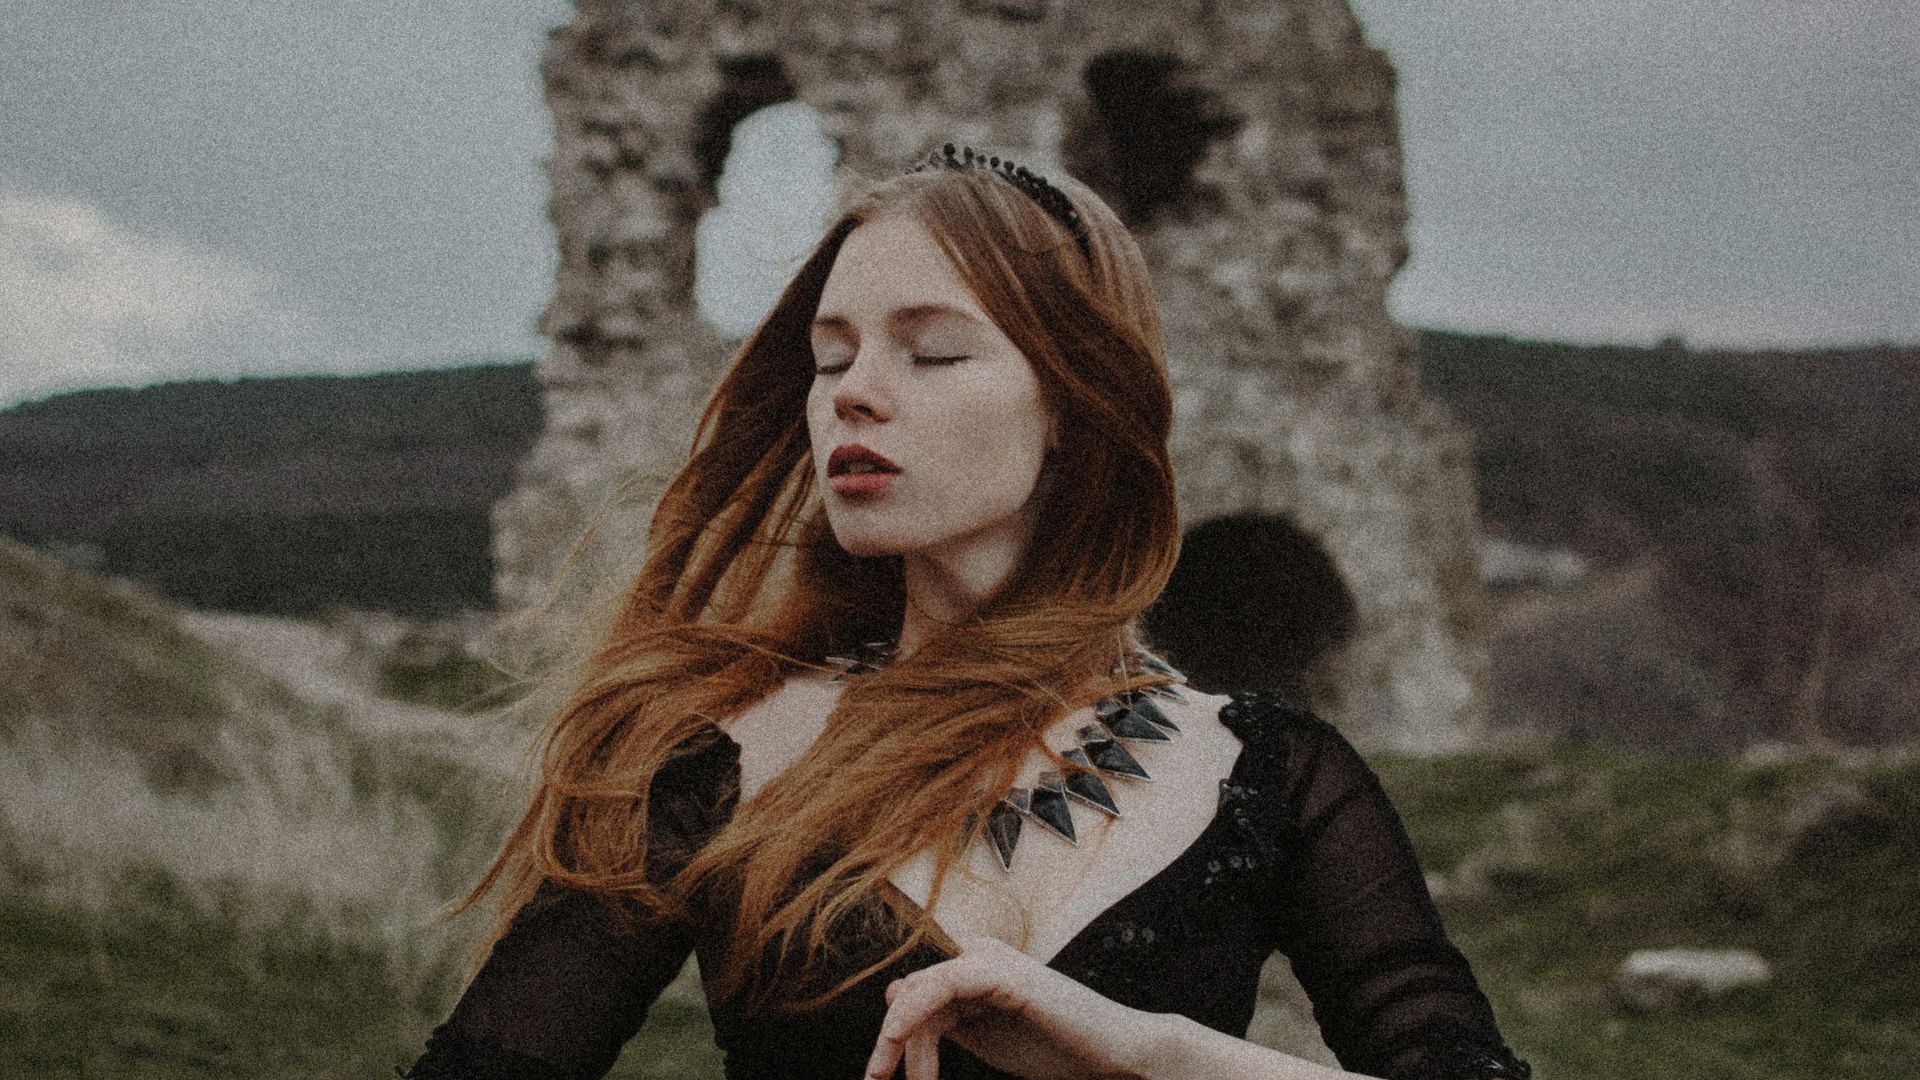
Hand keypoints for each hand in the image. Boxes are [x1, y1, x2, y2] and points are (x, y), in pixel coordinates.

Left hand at [862, 935, 1161, 1079]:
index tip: (882, 1078)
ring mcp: (991, 960)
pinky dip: (913, 1015)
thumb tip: (895, 998)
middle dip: (893, 1045)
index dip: (895, 1041)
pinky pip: (941, 986)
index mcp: (976, 970)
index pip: (916, 996)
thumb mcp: (987, 1036)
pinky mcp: (1001, 973)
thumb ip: (947, 1020)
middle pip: (912, 995)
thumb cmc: (1059, 1049)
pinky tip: (897, 1041)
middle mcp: (980, 956)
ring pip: (919, 994)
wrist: (1116, 1056)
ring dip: (899, 1042)